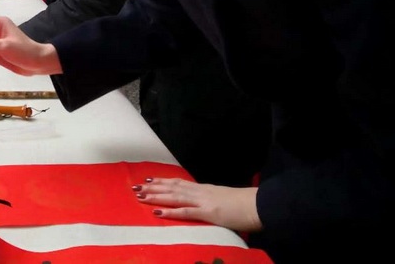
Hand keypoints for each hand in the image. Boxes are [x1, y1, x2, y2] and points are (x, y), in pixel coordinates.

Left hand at [134, 179, 261, 232]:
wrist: (258, 205)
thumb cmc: (245, 205)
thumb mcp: (224, 199)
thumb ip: (212, 201)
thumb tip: (205, 205)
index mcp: (204, 189)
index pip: (179, 182)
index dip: (163, 181)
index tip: (149, 180)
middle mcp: (200, 192)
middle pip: (172, 187)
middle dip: (153, 188)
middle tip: (136, 187)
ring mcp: (203, 201)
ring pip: (174, 197)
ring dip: (156, 197)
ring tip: (141, 197)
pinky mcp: (208, 212)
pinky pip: (185, 212)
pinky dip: (170, 212)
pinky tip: (157, 213)